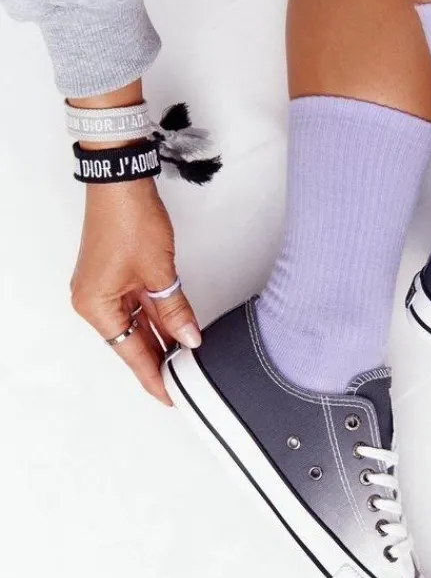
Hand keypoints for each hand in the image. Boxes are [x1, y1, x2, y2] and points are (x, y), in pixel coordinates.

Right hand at [70, 177, 201, 404]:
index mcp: (96, 306)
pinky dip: (157, 318)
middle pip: (131, 340)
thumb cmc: (129, 220)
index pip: (130, 353)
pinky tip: (176, 330)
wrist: (122, 182)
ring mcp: (104, 288)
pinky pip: (137, 306)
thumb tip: (190, 340)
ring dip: (161, 337)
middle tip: (186, 381)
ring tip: (187, 359)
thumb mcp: (159, 273)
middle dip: (159, 359)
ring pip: (137, 323)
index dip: (153, 376)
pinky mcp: (115, 275)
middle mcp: (94, 301)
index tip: (171, 395)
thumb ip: (175, 311)